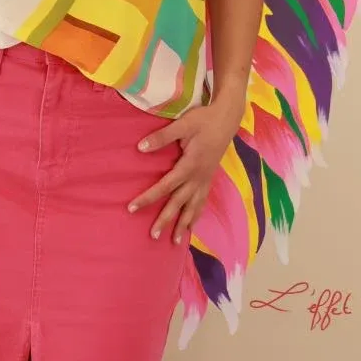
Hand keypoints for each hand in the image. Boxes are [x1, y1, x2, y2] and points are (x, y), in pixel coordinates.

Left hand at [128, 99, 242, 243]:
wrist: (227, 118)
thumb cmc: (203, 120)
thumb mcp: (183, 125)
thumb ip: (162, 137)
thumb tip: (140, 148)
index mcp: (190, 165)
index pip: (165, 186)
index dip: (148, 198)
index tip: (132, 208)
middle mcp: (198, 177)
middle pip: (179, 203)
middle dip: (166, 220)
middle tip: (153, 235)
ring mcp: (205, 179)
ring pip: (193, 207)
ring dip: (184, 224)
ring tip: (175, 241)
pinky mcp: (209, 178)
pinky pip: (202, 201)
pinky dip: (196, 215)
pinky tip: (192, 225)